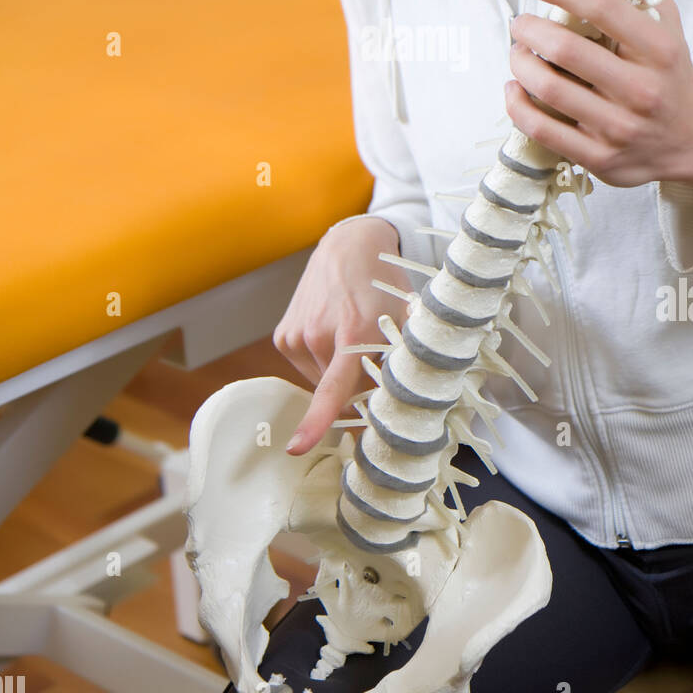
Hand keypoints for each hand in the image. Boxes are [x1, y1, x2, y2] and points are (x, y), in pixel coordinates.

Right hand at [273, 217, 414, 455]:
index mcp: (352, 332)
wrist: (350, 245)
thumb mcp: (407, 317)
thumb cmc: (385, 284)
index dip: (317, 420)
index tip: (297, 447)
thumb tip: (410, 408)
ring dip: (339, 373)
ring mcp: (295, 336)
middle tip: (373, 356)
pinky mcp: (283, 336)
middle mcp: (317, 335)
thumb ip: (407, 361)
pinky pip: (307, 368)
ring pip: (322, 381)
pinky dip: (322, 362)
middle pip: (339, 392)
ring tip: (351, 333)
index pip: (333, 388)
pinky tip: (333, 332)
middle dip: (358, 390)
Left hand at [505, 0, 692, 195]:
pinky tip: (514, 89)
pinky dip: (517, 105)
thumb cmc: (671, 80)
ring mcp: (619, 127)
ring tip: (517, 52)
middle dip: (529, 29)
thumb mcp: (670, 34)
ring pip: (549, 88)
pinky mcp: (599, 157)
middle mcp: (642, 89)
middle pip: (566, 49)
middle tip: (519, 23)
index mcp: (660, 51)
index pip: (601, 8)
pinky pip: (543, 129)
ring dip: (520, 63)